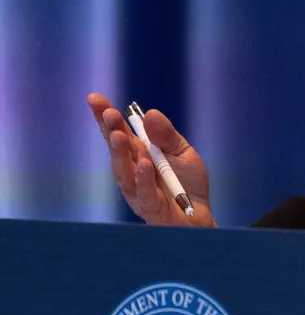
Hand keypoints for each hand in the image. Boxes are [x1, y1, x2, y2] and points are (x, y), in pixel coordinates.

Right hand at [87, 93, 215, 227]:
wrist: (199, 215)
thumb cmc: (188, 183)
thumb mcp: (183, 152)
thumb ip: (167, 135)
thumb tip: (150, 113)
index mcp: (139, 154)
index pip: (119, 132)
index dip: (106, 117)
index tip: (95, 98)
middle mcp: (132, 171)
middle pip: (117, 150)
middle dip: (111, 131)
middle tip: (108, 114)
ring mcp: (137, 191)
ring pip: (124, 172)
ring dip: (121, 154)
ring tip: (119, 136)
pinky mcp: (150, 208)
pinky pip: (145, 193)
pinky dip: (143, 178)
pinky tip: (143, 165)